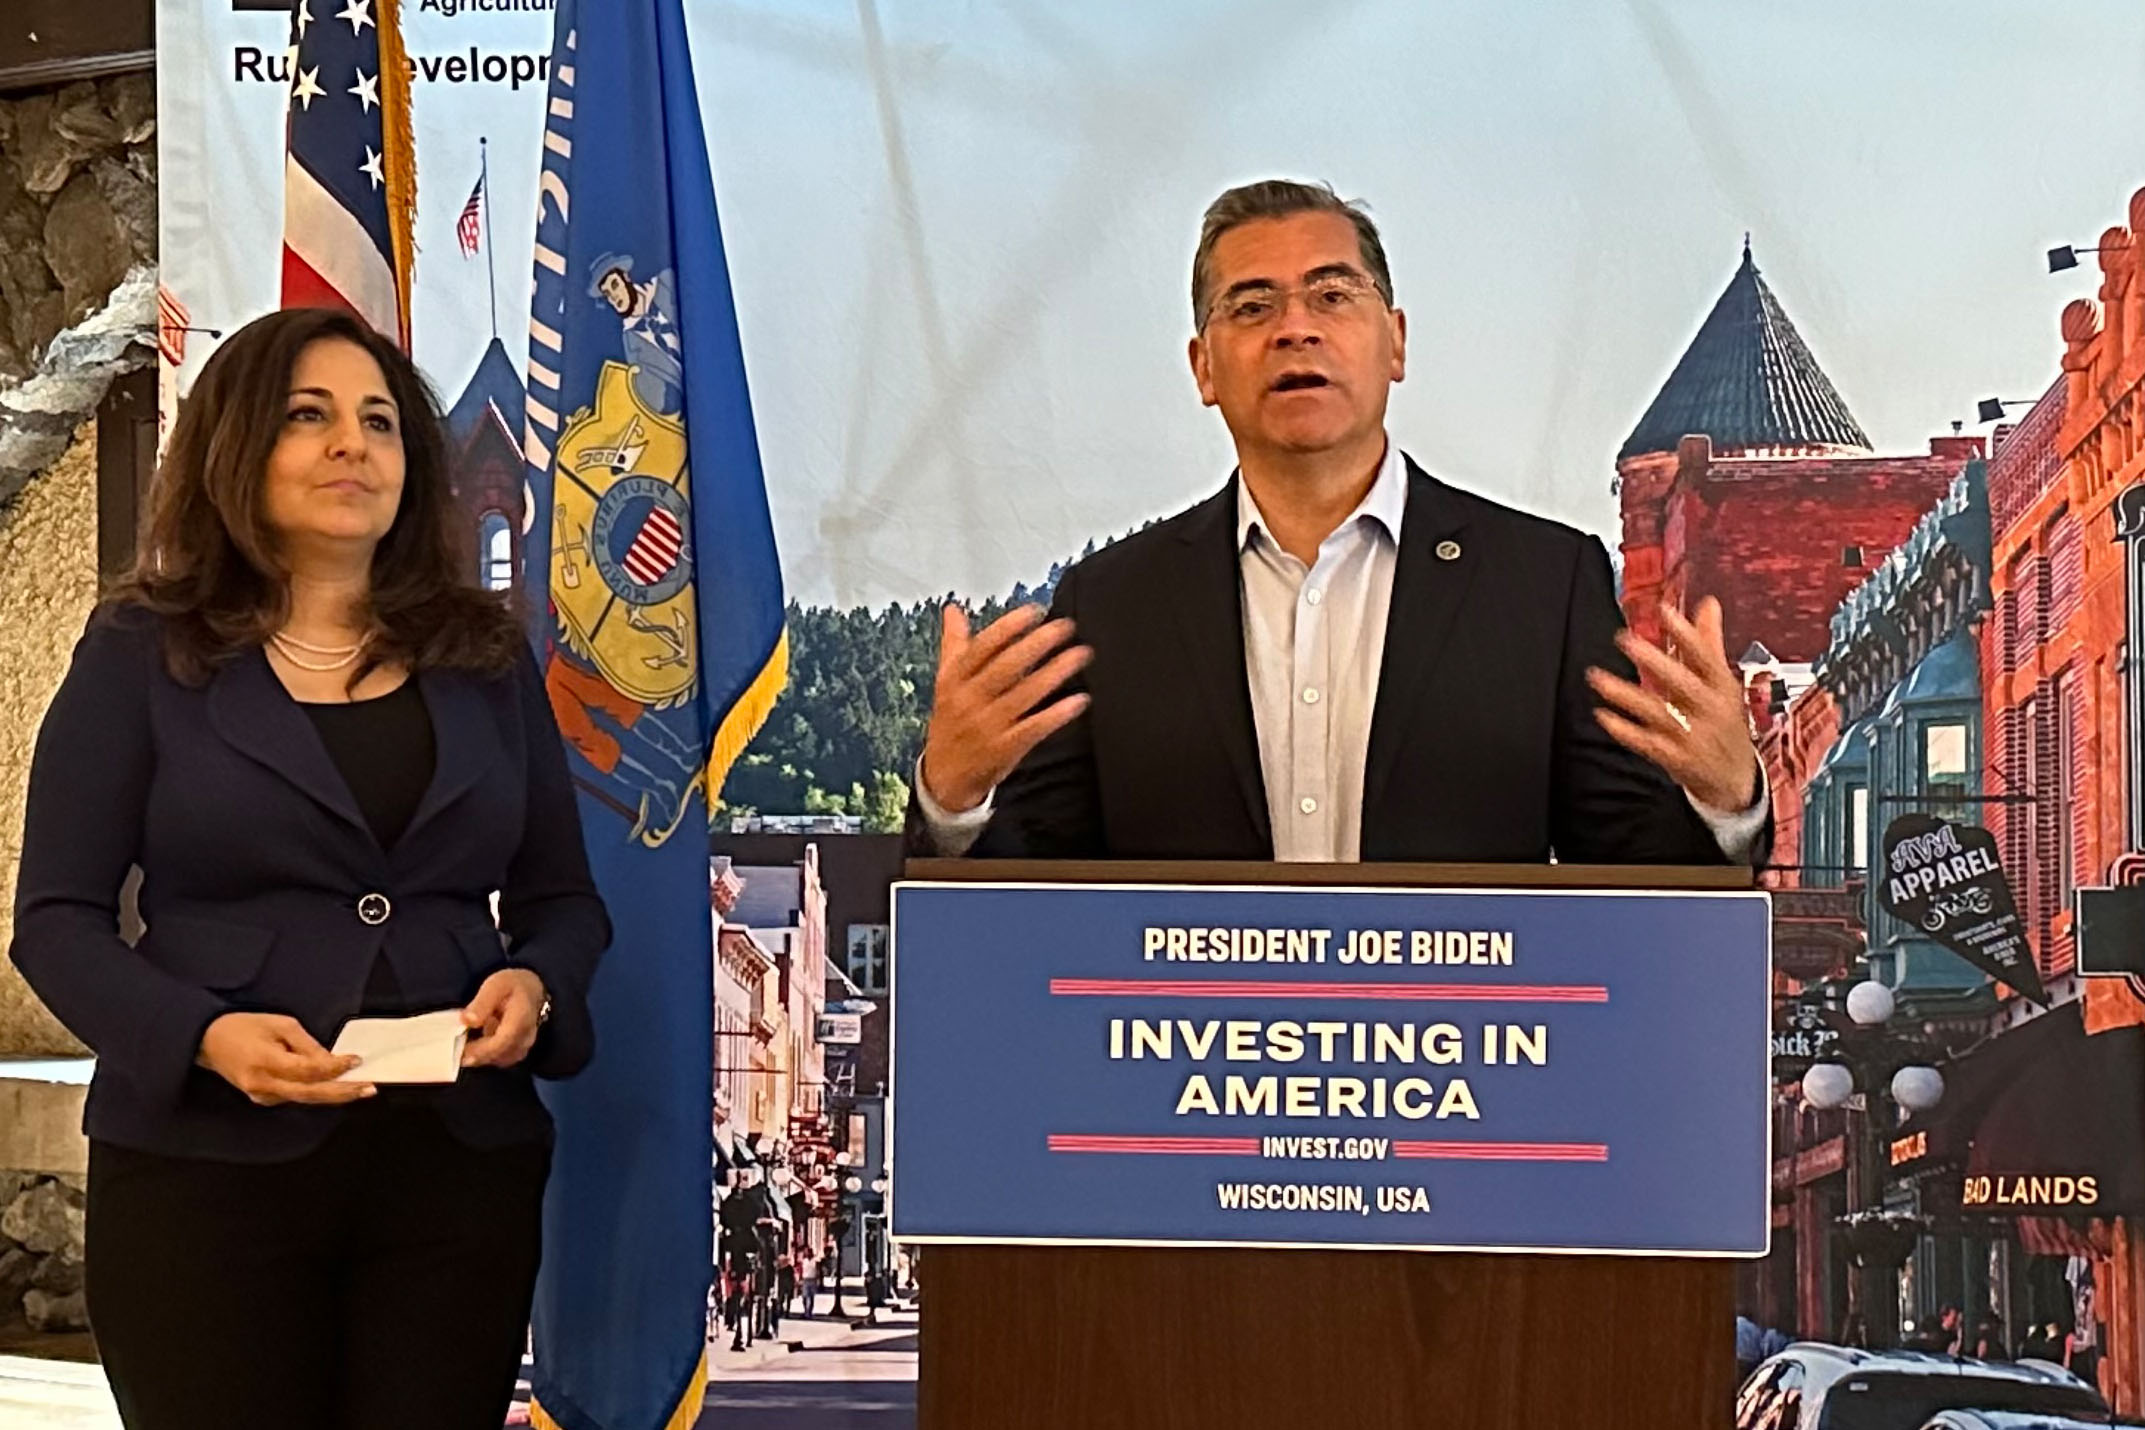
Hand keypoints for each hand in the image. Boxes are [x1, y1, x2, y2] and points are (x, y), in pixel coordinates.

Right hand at [196, 1012, 372, 1105]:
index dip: (334, 1068)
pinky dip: (316, 1091)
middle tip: (369, 1088)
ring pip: (304, 1098)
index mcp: (265, 1063)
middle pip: (310, 1094)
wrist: (208, 1041)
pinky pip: (294, 1096)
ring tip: (360, 1088)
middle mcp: (262, 1085)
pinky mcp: (262, 1099)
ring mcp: (260, 1096)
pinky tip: (334, 1086)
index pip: (307, 1071)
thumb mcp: (280, 1025)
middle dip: (342, 1092)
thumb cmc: (244, 1027)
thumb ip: (307, 1046)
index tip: (355, 1061)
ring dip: (333, 1093)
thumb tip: (332, 1061)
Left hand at [461, 968, 547, 1068]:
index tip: (462, 1052)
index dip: (482, 1050)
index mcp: (521, 1017)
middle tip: (455, 1051)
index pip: (504, 1040)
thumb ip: (482, 1003)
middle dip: (476, 1055)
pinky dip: (486, 1057)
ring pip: (499, 1059)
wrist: (531, 992)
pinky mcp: (518, 1052)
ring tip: (464, 1046)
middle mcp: (526, 1035)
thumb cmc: (512, 986)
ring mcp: (524, 1046)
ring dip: (480, 1057)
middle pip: (500, 1054)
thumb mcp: (496, 985)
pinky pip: (500, 1060)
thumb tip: (467, 1021)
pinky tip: (475, 1047)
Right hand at [918, 603, 1090, 812]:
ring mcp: (988, 725)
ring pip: (1025, 694)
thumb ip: (954, 644)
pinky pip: (1035, 727)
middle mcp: (970, 700)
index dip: (1009, 627)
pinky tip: (1079, 700)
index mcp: (955, 680)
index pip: (982, 647)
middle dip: (1037, 644)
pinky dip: (1057, 714)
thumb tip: (952, 610)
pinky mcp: (1006, 748)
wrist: (944, 777)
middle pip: (1006, 667)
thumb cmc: (950, 723)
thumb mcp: (946, 682)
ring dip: (1055, 672)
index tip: (1034, 611)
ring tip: (1080, 655)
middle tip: (1065, 627)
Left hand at [1586, 597, 1762, 813]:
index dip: (1687, 634)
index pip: (1707, 657)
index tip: (1664, 610)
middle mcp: (1711, 710)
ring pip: (1658, 713)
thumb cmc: (1726, 723)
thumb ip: (1709, 643)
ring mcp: (1694, 736)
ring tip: (1597, 678)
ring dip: (1626, 695)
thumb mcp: (1724, 684)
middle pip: (1683, 684)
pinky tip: (1603, 716)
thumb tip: (1708, 603)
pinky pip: (1647, 743)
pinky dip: (1625, 730)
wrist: (1737, 781)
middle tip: (1625, 639)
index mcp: (1723, 688)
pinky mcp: (1677, 759)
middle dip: (1655, 662)